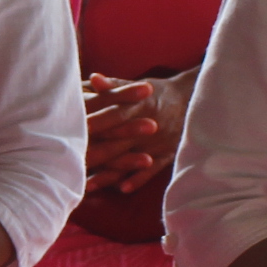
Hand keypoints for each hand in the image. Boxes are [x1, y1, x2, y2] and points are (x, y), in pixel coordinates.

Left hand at [82, 74, 178, 196]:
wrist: (193, 101)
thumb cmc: (157, 93)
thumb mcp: (137, 86)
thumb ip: (114, 85)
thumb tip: (93, 78)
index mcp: (140, 107)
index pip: (115, 116)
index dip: (96, 123)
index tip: (77, 131)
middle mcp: (148, 127)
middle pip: (118, 143)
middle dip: (97, 154)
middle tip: (73, 165)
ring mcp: (157, 144)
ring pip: (130, 161)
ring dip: (110, 174)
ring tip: (88, 185)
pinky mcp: (166, 156)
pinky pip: (152, 171)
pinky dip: (138, 179)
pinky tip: (122, 189)